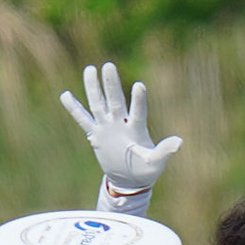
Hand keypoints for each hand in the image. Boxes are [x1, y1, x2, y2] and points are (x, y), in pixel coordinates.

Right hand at [60, 62, 182, 193]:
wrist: (130, 178)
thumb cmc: (146, 169)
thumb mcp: (155, 162)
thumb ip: (164, 151)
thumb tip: (179, 142)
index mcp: (137, 129)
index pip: (138, 112)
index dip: (138, 100)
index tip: (139, 85)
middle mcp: (121, 123)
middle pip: (115, 101)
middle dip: (111, 85)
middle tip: (109, 66)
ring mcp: (107, 127)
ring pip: (98, 104)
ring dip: (93, 88)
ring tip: (90, 69)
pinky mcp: (96, 134)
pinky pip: (83, 119)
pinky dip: (74, 109)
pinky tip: (65, 95)